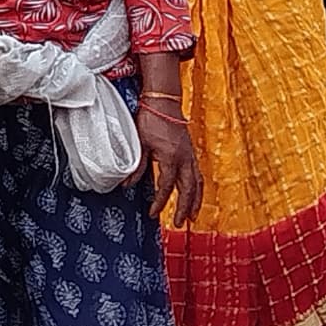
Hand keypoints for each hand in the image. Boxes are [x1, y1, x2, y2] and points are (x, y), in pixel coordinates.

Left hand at [140, 100, 203, 223]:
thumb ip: (137, 166)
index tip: (153, 213)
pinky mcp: (191, 152)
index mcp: (171, 157)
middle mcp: (184, 158)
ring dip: (196, 201)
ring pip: (197, 183)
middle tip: (179, 223)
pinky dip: (198, 187)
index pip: (167, 186)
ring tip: (193, 215)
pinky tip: (195, 195)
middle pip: (188, 189)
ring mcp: (190, 155)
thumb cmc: (151, 119)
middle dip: (184, 208)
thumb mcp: (140, 144)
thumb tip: (127, 185)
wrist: (164, 101)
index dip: (160, 202)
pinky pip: (198, 174)